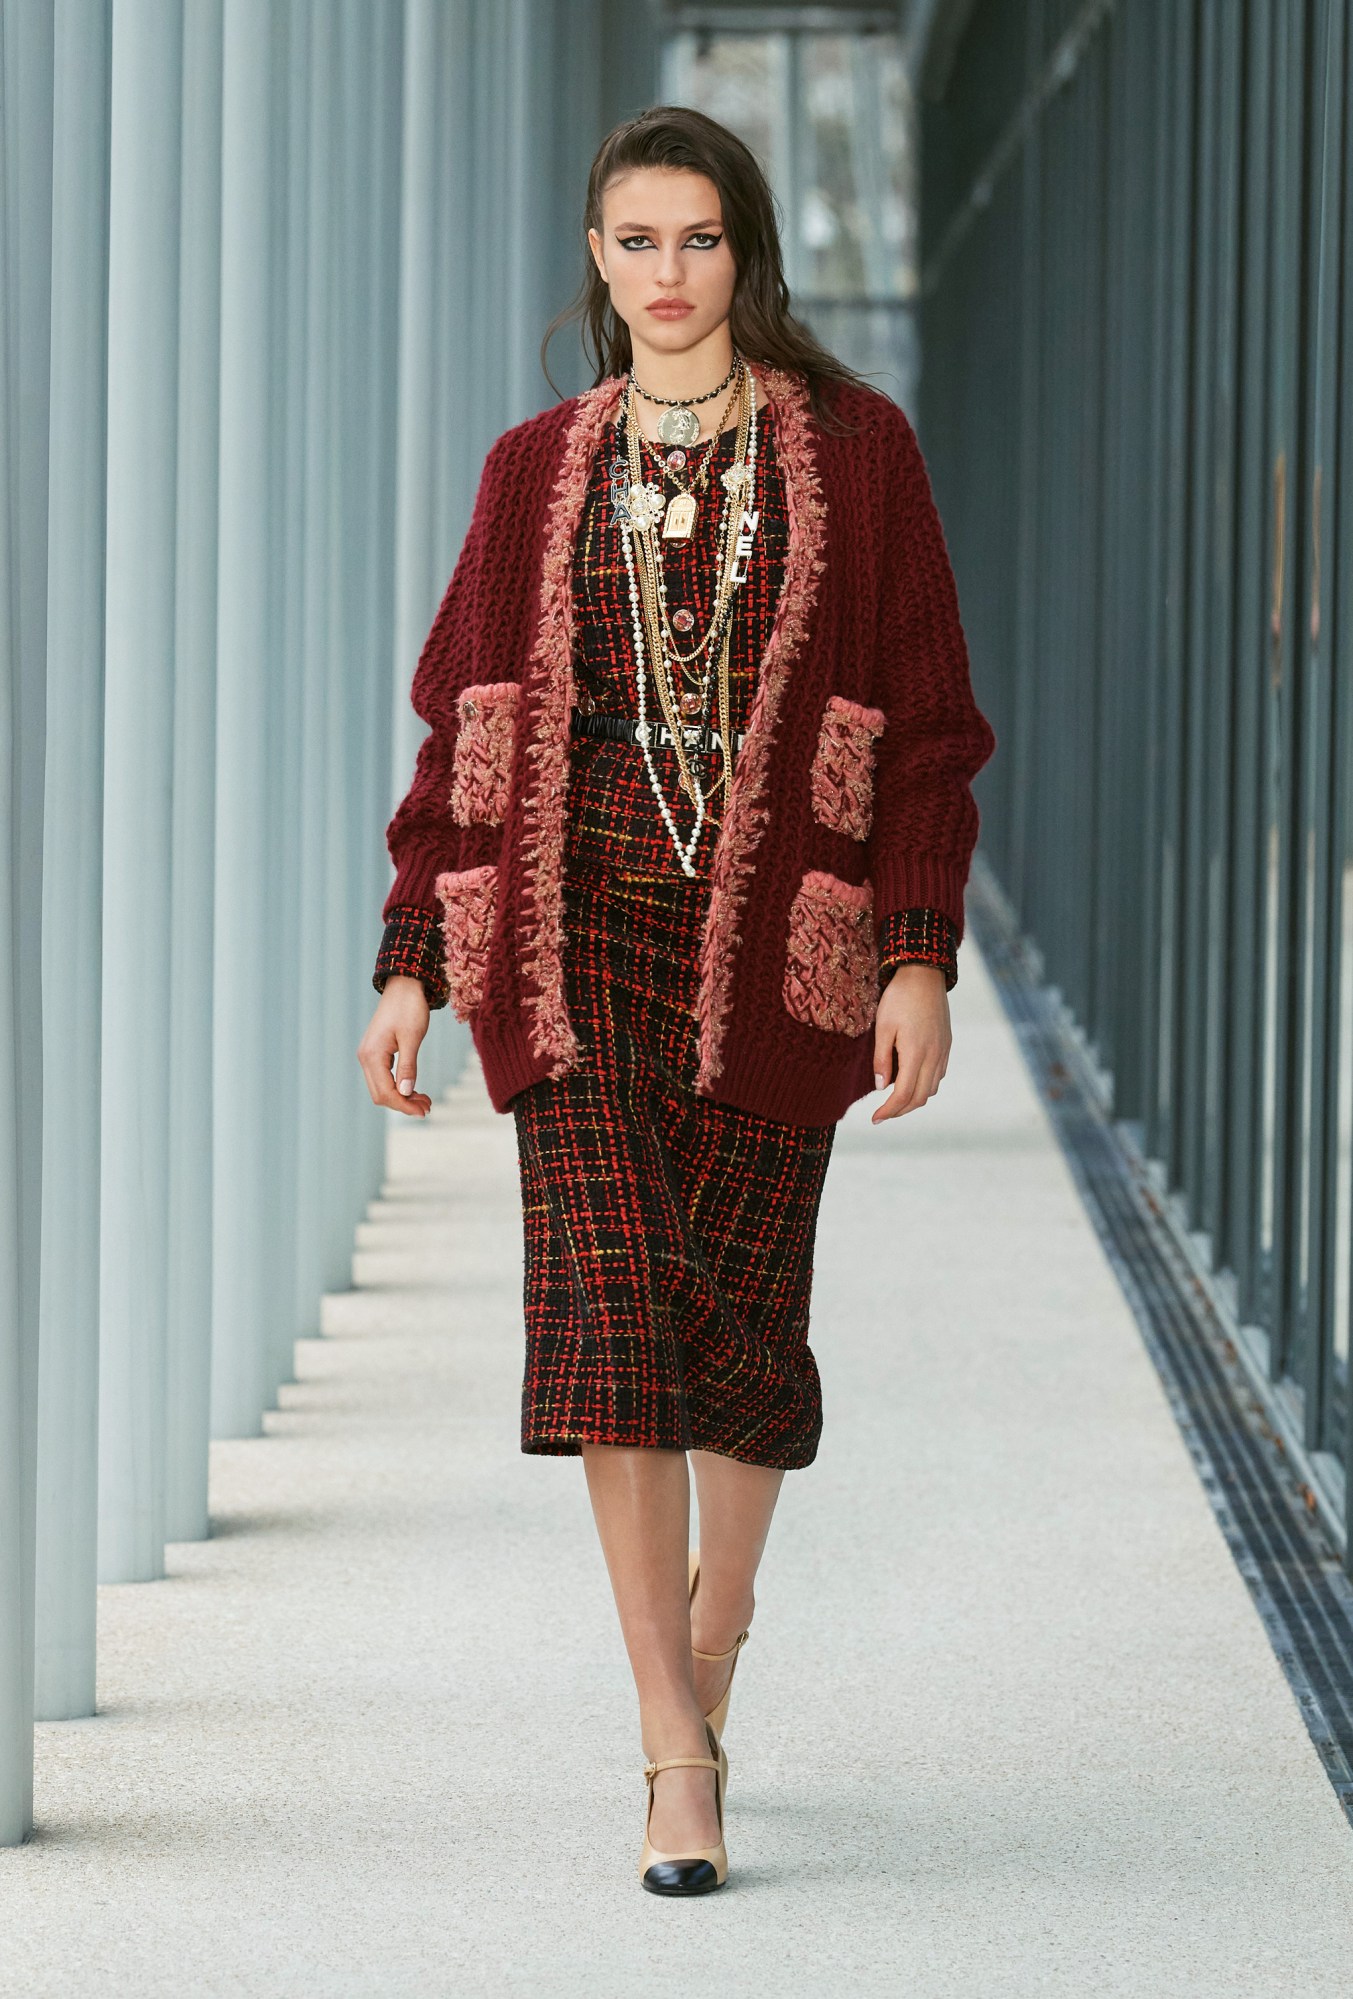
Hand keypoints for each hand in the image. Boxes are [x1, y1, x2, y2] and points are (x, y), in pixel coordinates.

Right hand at [357, 976, 433, 1117]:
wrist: (404, 985)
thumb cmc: (410, 1008)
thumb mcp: (412, 1038)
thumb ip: (408, 1066)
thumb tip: (405, 1092)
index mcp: (372, 1055)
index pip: (385, 1092)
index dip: (404, 1105)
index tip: (424, 1111)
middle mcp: (366, 1057)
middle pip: (380, 1094)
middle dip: (403, 1104)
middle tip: (427, 1106)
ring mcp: (369, 1054)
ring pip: (381, 1087)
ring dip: (402, 1096)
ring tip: (424, 1100)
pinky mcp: (376, 1052)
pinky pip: (383, 1077)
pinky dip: (398, 1086)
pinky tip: (414, 1088)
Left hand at [870, 962, 949, 1122]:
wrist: (925, 974)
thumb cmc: (899, 998)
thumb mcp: (882, 1027)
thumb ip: (881, 1059)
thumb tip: (881, 1087)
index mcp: (916, 1053)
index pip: (903, 1094)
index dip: (889, 1111)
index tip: (875, 1118)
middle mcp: (934, 1056)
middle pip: (919, 1097)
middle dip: (900, 1110)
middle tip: (882, 1114)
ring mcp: (943, 1051)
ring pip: (931, 1088)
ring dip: (913, 1099)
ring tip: (894, 1099)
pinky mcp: (946, 1045)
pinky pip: (938, 1075)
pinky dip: (924, 1085)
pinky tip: (910, 1080)